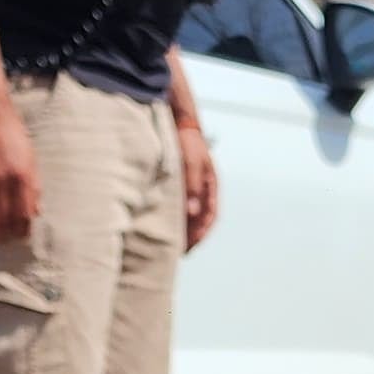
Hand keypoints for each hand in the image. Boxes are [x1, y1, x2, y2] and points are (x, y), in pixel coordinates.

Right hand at [0, 91, 40, 240]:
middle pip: (1, 221)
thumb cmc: (10, 131)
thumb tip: (34, 211)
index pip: (23, 215)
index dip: (21, 230)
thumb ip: (33, 185)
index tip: (19, 235)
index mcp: (22, 176)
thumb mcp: (29, 156)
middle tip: (2, 239)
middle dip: (3, 235)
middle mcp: (1, 180)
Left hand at [175, 121, 217, 249]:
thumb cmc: (187, 141)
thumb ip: (192, 187)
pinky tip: (162, 223)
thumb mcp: (191, 163)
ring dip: (182, 228)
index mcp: (211, 185)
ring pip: (190, 213)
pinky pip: (179, 205)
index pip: (211, 216)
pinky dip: (174, 217)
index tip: (189, 247)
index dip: (201, 233)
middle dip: (191, 236)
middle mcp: (203, 188)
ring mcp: (192, 186)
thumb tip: (192, 212)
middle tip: (177, 251)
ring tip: (169, 242)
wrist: (178, 122)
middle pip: (200, 219)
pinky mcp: (180, 184)